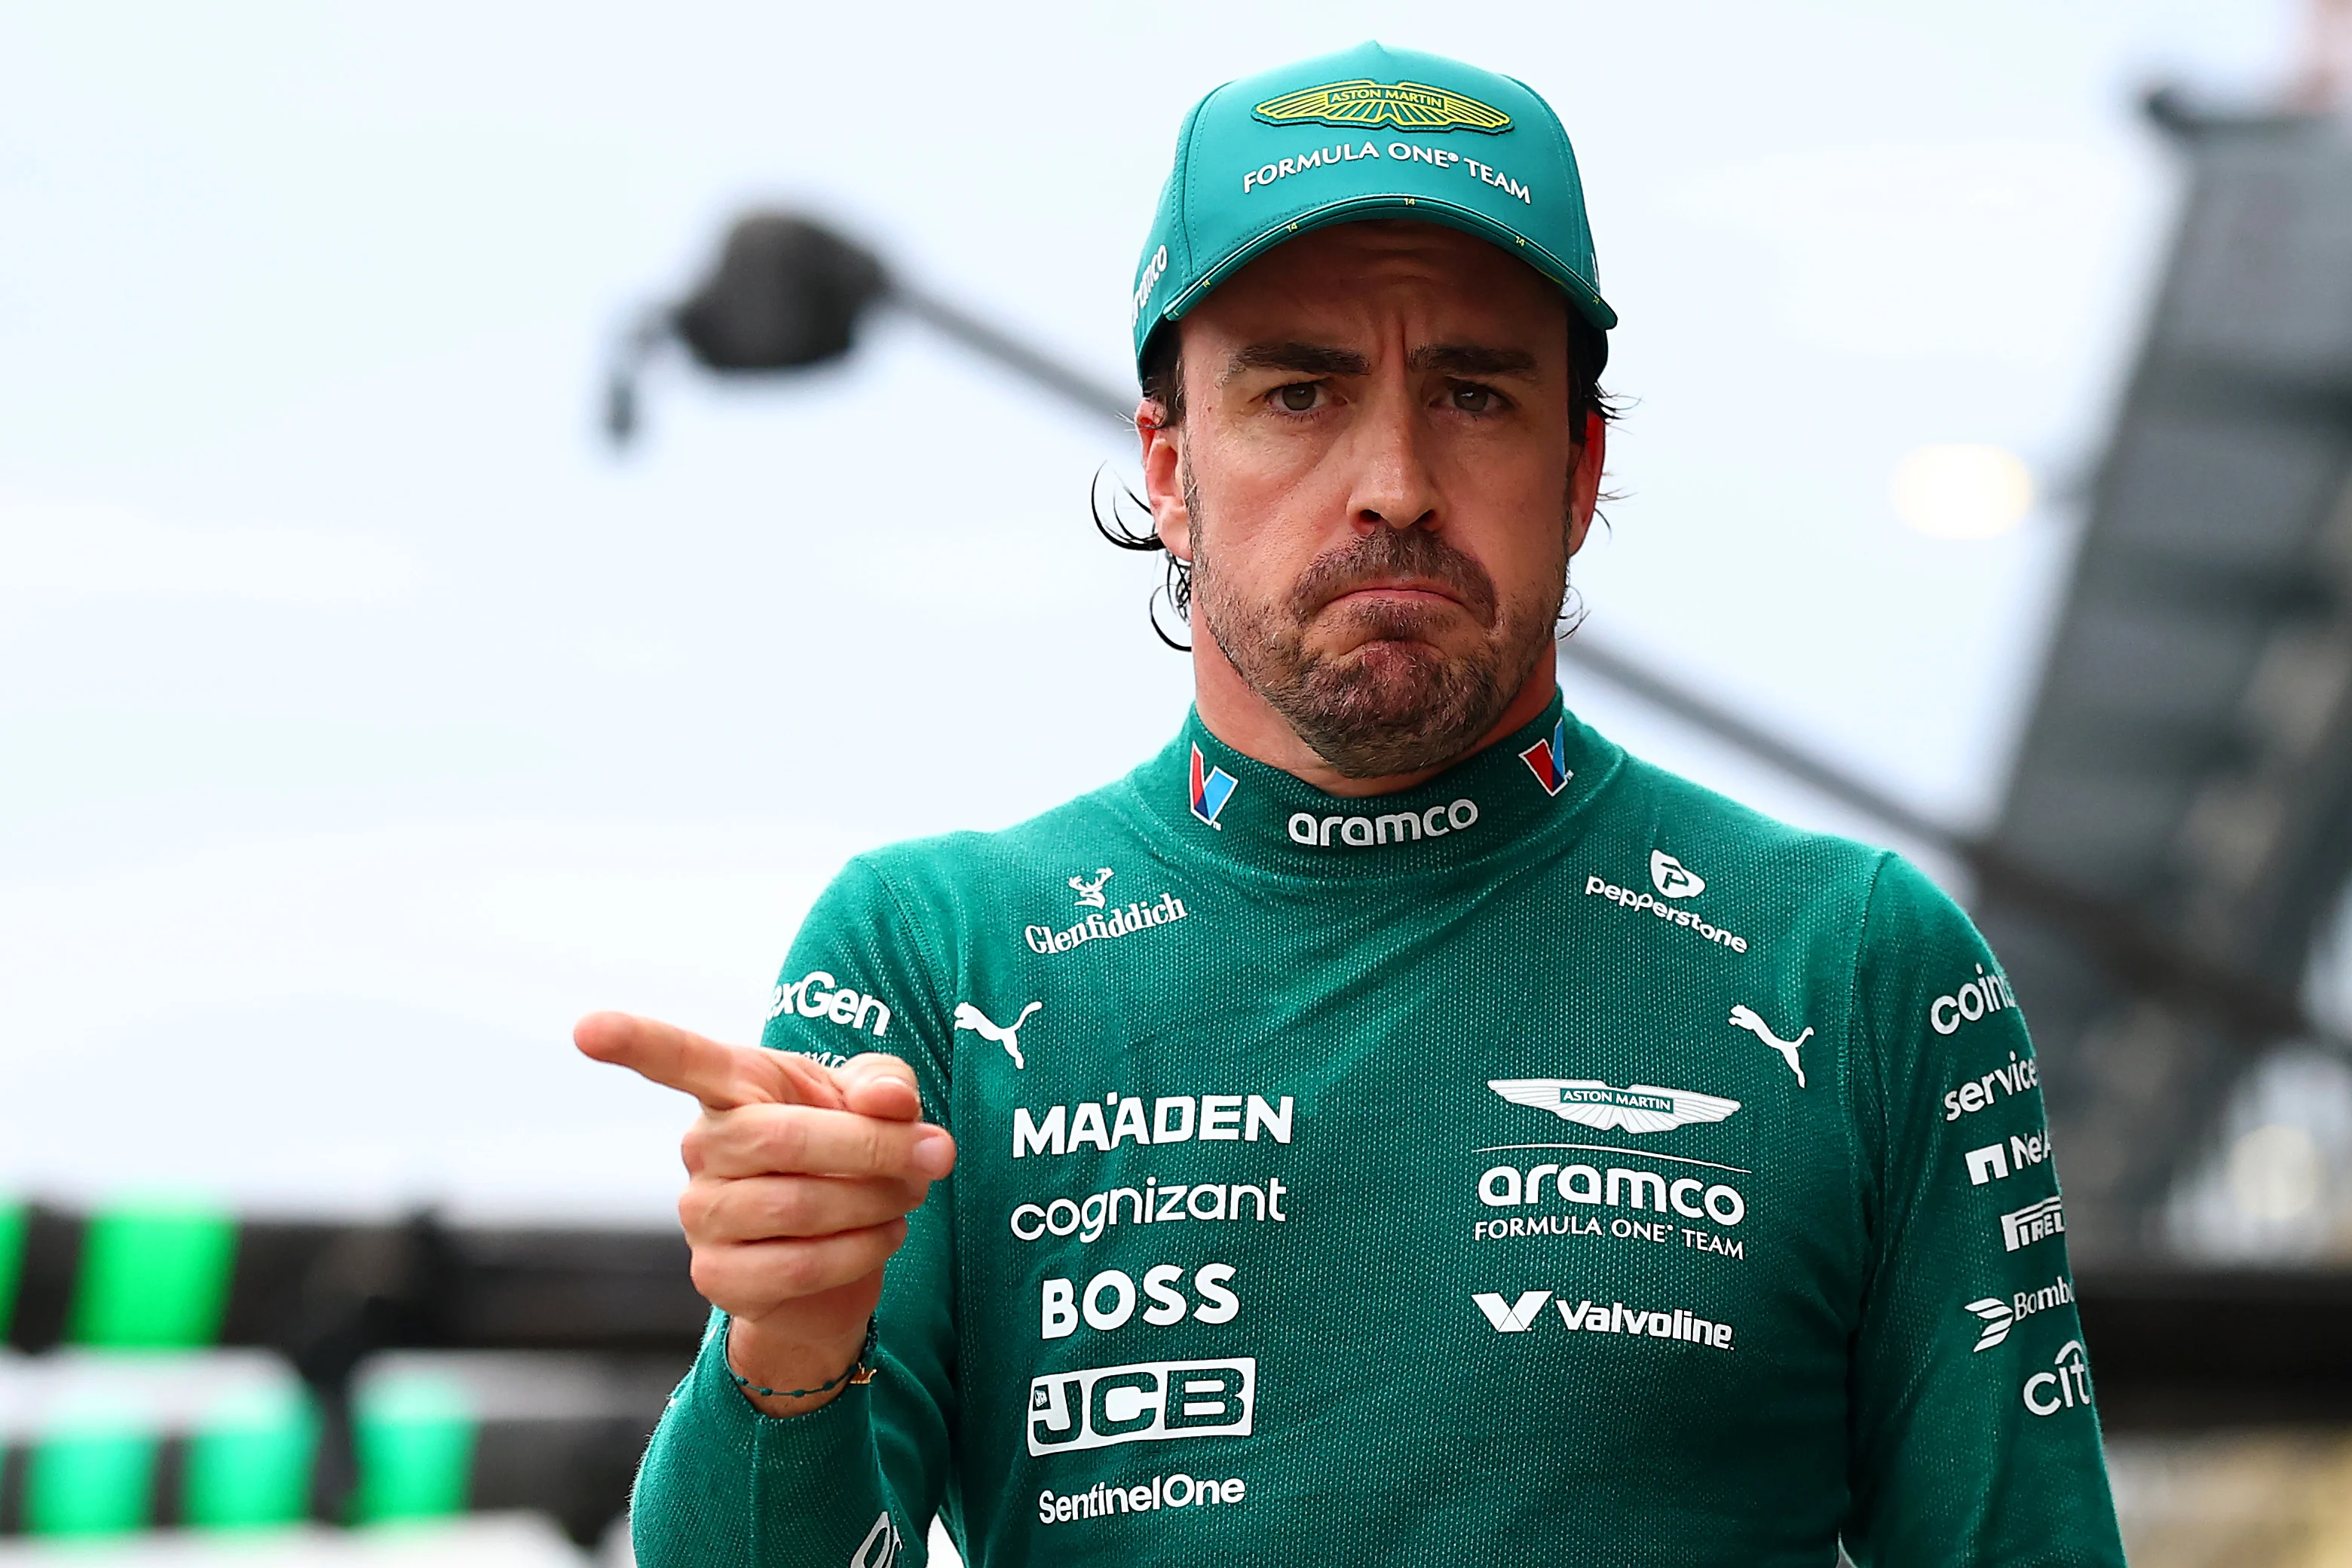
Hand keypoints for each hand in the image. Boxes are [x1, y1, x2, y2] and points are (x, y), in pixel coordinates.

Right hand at [574, 1011, 955, 1413]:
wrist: (846, 1257)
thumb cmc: (851, 1156)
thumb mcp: (882, 1104)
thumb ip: (888, 1085)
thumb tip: (887, 1100)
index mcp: (734, 1087)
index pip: (676, 1057)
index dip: (632, 1041)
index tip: (587, 1029)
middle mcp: (703, 1146)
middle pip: (781, 1139)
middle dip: (871, 1147)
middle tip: (932, 1153)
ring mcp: (700, 1215)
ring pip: (796, 1205)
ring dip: (875, 1201)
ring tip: (905, 1196)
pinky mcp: (717, 1277)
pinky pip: (799, 1265)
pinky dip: (860, 1250)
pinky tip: (879, 1237)